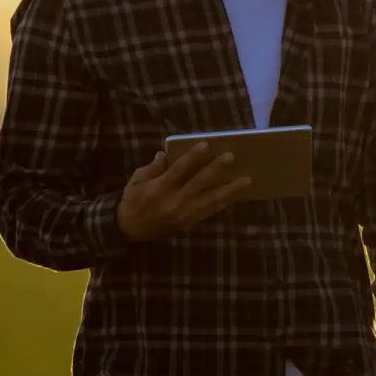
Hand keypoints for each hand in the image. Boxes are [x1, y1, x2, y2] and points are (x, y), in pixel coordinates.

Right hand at [116, 143, 249, 241]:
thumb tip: (165, 154)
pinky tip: (236, 195)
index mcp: (158, 189)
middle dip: (216, 169)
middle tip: (231, 157)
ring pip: (211, 200)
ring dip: (230, 190)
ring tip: (246, 180)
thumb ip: (152, 168)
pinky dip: (224, 203)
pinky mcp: (189, 222)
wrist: (129, 230)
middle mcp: (174, 202)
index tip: (206, 145)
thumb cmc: (132, 201)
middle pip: (199, 183)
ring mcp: (184, 213)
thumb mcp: (136, 181)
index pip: (179, 170)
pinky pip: (210, 211)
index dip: (192, 157)